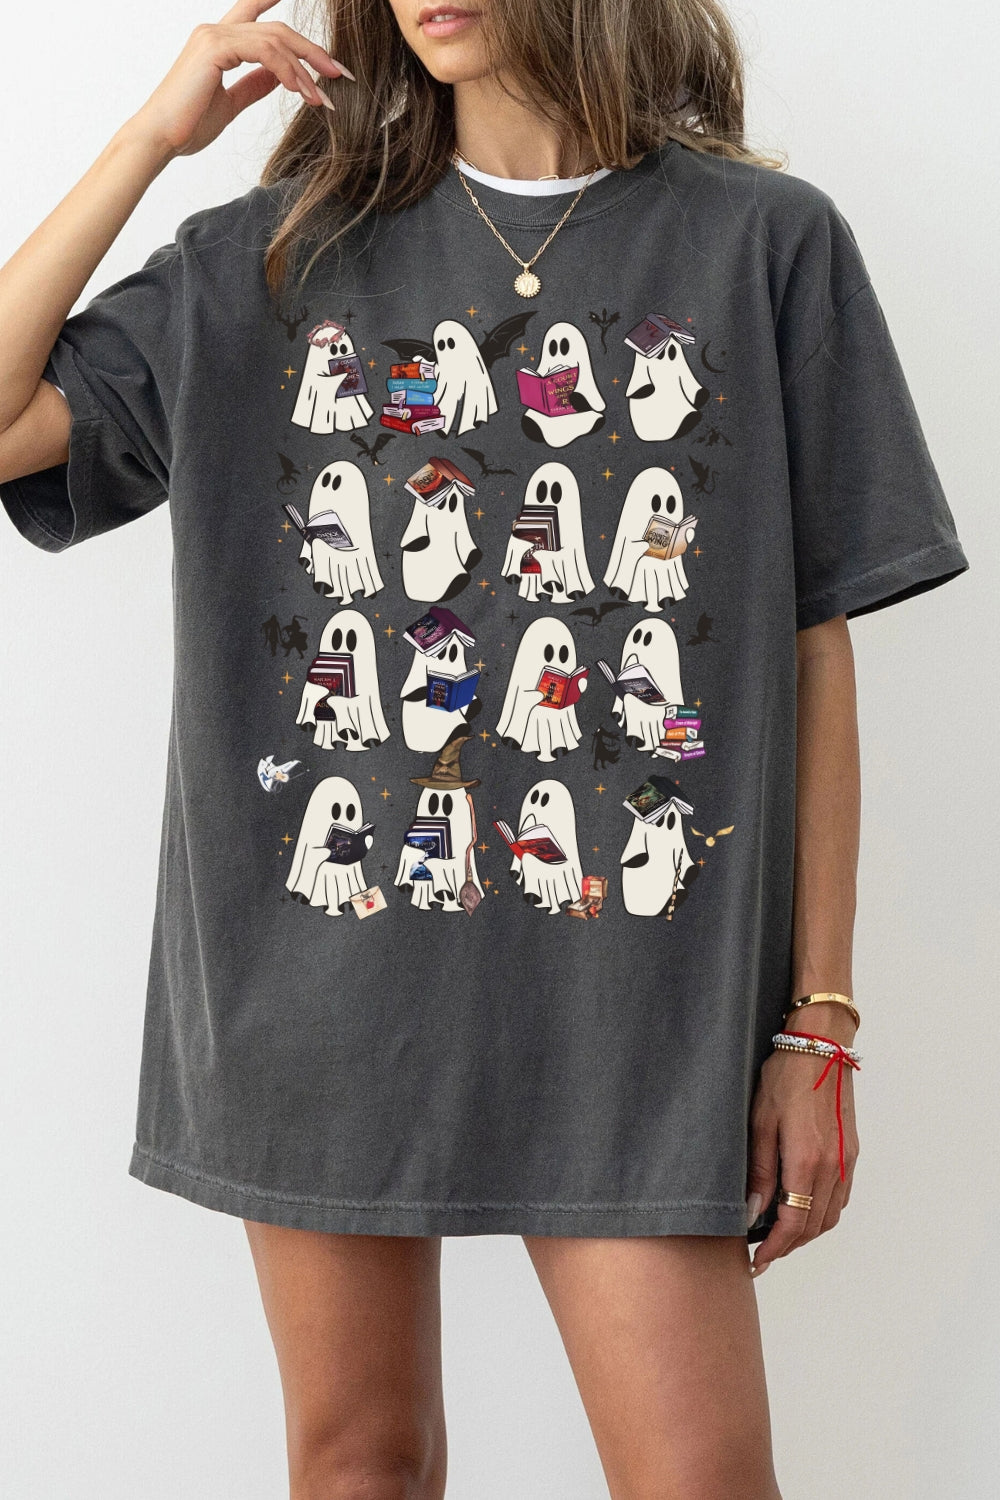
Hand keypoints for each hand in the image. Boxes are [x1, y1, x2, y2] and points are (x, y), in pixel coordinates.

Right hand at [125, 0, 353, 160]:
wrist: (160, 139)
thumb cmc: (188, 125)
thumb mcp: (231, 103)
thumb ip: (255, 85)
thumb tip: (281, 77)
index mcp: (219, 42)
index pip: (256, 15)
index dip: (284, 15)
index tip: (316, 35)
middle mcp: (216, 31)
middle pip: (277, 29)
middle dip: (312, 51)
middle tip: (339, 74)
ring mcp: (214, 35)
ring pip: (275, 39)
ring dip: (305, 68)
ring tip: (321, 95)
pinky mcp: (214, 47)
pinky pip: (264, 51)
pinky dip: (287, 70)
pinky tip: (301, 90)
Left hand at [746, 1023, 859, 1275]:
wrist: (819, 1046)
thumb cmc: (784, 1077)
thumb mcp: (760, 1122)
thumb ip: (760, 1171)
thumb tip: (753, 1212)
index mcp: (808, 1161)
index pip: (794, 1223)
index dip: (774, 1249)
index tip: (756, 1262)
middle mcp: (834, 1166)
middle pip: (814, 1227)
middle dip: (788, 1246)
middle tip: (762, 1254)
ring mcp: (847, 1161)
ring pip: (831, 1216)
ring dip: (806, 1234)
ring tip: (779, 1237)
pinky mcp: (851, 1152)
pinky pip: (840, 1198)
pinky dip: (822, 1214)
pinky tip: (802, 1210)